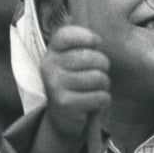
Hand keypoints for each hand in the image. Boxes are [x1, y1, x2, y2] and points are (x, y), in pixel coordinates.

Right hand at [39, 25, 110, 140]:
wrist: (63, 117)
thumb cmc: (76, 82)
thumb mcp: (74, 60)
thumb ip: (84, 46)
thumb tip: (97, 38)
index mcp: (52, 51)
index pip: (67, 35)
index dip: (87, 37)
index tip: (97, 43)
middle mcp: (49, 66)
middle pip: (91, 57)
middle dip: (103, 66)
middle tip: (98, 74)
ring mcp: (55, 85)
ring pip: (98, 78)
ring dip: (104, 86)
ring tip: (94, 89)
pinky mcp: (64, 103)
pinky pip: (100, 97)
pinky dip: (103, 101)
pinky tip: (92, 103)